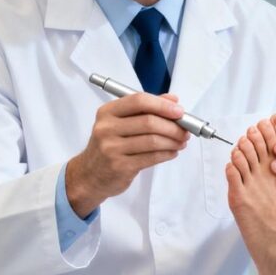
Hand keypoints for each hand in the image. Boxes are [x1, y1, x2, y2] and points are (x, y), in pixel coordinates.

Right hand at [66, 92, 188, 216]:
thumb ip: (146, 108)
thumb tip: (173, 99)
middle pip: (148, 122)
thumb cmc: (110, 144)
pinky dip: (167, 154)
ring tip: (181, 141)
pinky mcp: (120, 166)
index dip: (162, 105)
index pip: (139, 101)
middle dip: (173, 126)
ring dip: (173, 141)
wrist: (90, 175)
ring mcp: (112, 148)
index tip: (179, 111)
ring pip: (152, 141)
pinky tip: (172, 152)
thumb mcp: (121, 122)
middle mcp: (107, 128)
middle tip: (185, 130)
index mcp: (108, 112)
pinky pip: (151, 157)